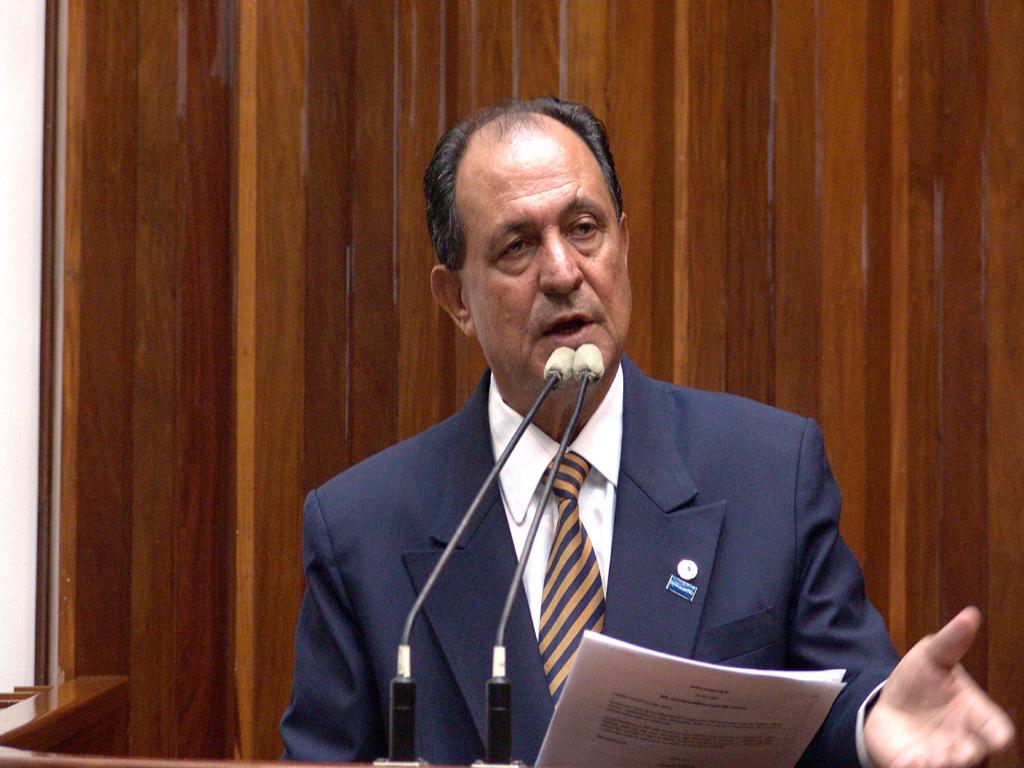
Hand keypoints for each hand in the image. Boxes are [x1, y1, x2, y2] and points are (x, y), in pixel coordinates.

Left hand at [864, 606, 1015, 767]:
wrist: (884, 702)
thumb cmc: (919, 682)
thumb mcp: (931, 656)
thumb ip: (951, 641)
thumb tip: (970, 614)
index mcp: (974, 715)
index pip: (997, 730)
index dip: (997, 735)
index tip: (997, 738)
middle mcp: (963, 741)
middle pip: (976, 756)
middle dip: (968, 755)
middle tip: (957, 750)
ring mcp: (940, 756)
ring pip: (950, 767)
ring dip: (944, 764)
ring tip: (931, 757)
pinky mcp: (914, 765)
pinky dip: (917, 767)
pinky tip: (912, 759)